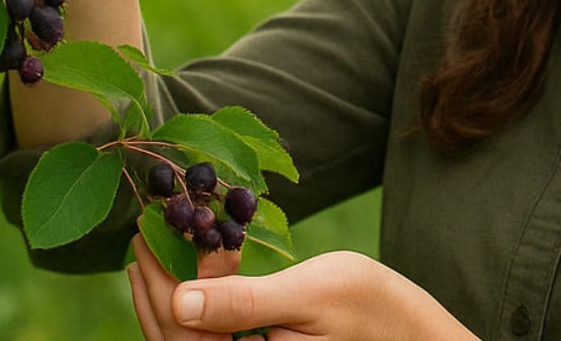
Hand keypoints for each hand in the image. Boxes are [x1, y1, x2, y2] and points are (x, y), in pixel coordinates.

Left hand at [127, 234, 472, 340]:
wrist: (416, 335)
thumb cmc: (373, 309)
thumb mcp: (309, 294)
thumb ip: (242, 303)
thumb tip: (179, 301)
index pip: (182, 334)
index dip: (156, 283)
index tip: (146, 231)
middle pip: (177, 340)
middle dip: (156, 285)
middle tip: (144, 230)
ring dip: (172, 292)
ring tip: (164, 242)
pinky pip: (215, 339)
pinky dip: (200, 302)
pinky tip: (205, 265)